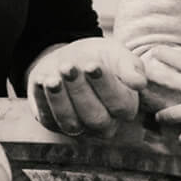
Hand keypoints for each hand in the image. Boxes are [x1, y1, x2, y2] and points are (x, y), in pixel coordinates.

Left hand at [27, 37, 145, 136]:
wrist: (70, 57)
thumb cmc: (99, 57)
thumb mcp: (116, 53)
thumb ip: (130, 66)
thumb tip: (140, 83)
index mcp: (125, 107)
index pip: (120, 104)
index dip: (105, 86)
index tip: (91, 65)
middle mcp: (104, 123)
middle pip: (95, 117)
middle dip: (80, 92)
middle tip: (68, 67)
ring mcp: (78, 126)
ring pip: (71, 123)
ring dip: (59, 100)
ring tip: (52, 78)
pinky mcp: (53, 123)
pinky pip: (47, 118)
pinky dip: (42, 100)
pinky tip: (41, 81)